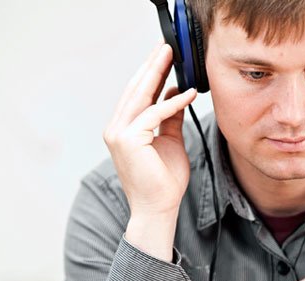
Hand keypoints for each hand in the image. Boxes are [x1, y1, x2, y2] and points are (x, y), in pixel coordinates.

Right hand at [103, 42, 196, 260]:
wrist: (158, 208)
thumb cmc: (163, 181)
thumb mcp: (170, 140)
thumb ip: (170, 117)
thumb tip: (176, 92)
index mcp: (123, 129)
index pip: (137, 95)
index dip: (150, 74)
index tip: (163, 57)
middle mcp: (116, 129)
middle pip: (135, 90)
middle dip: (152, 66)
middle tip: (166, 47)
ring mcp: (119, 134)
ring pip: (140, 96)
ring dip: (157, 74)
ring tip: (171, 56)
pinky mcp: (128, 140)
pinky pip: (154, 114)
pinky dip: (172, 102)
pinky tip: (188, 94)